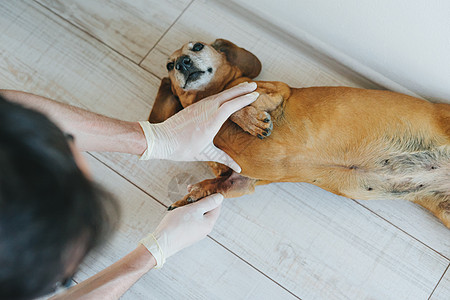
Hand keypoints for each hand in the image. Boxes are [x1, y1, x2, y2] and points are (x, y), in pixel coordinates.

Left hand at [139, 82, 257, 171]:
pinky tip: (226, 95)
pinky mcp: (194, 106)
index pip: (232, 105)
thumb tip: (239, 168)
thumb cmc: (183, 148)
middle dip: (242, 89)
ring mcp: (200, 106)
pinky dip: (223, 94)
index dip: (245, 99)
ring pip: (220, 94)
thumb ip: (224, 159)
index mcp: (212, 120)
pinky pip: (212, 97)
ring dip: (233, 90)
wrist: (161, 139)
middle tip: (254, 84)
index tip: (256, 94)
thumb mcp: (205, 154)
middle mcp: (207, 109)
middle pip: (228, 95)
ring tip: (244, 87)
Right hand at [139, 194, 222, 267]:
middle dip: (199, 199)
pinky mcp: (187, 234)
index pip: (216, 206)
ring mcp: (195, 232)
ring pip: (197, 214)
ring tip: (182, 201)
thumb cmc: (177, 224)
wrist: (161, 242)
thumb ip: (208, 202)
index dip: (210, 194)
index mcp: (209, 223)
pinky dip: (186, 213)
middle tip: (189, 191)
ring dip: (191, 205)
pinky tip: (178, 210)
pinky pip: (190, 220)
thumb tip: (220, 197)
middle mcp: (204, 229)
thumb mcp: (194, 209)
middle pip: (206, 210)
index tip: (201, 188)